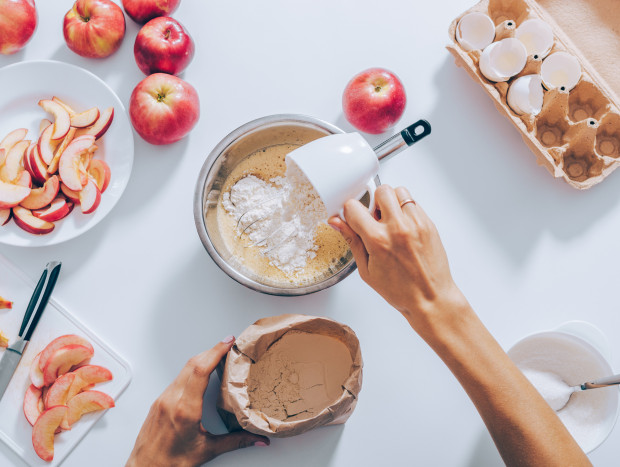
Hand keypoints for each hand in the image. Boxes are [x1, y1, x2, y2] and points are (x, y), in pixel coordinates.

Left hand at [126, 337, 268, 466]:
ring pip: (184, 369)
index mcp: (185, 410)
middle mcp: (172, 400)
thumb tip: (257, 438)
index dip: (215, 352)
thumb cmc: (170, 463)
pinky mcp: (159, 401)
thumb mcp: (207, 451)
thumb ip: (236, 441)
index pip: (200, 370)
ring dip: (202, 358)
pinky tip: (201, 372)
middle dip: (212, 350)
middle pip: (193, 363)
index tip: (228, 343)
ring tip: (218, 355)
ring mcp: (163, 399)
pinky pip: (177, 378)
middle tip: (228, 344)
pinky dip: (192, 369)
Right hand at [328, 185, 466, 328]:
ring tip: (391, 222)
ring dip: (392, 203)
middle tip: (376, 220)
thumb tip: (337, 222)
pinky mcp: (429, 224)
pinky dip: (406, 211)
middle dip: (374, 202)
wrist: (430, 298)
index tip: (354, 219)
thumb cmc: (400, 290)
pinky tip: (404, 229)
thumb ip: (352, 240)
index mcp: (378, 240)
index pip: (354, 207)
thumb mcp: (366, 270)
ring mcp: (416, 224)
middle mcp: (398, 228)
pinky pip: (414, 203)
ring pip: (399, 191)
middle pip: (380, 190)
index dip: (350, 212)